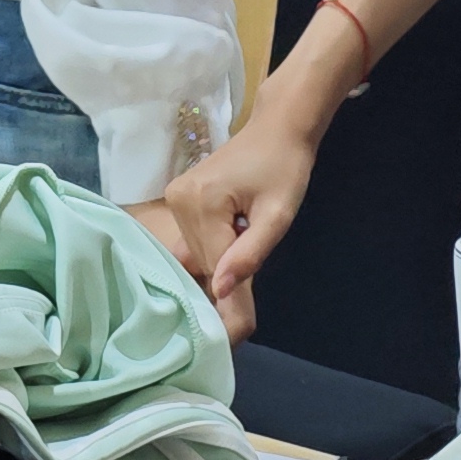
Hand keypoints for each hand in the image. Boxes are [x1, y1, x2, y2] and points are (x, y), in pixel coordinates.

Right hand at [150, 108, 326, 339]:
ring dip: (220, 264)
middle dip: (226, 278)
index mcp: (200, 202)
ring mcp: (174, 197)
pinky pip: (192, 239)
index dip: (231, 298)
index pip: (213, 267)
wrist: (279, 128)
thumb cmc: (286, 168)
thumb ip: (249, 254)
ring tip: (247, 255)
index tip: (243, 331)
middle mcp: (178, 199)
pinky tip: (232, 245)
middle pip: (201, 262)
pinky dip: (212, 250)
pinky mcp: (178, 198)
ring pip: (195, 254)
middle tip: (250, 301)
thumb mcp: (278, 215)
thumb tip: (218, 292)